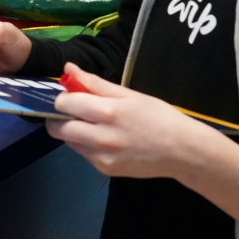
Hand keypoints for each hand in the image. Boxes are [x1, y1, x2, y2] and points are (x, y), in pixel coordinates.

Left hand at [46, 63, 215, 180]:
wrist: (183, 152)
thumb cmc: (159, 117)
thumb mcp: (130, 94)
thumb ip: (94, 83)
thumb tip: (67, 69)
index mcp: (107, 112)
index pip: (63, 103)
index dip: (64, 96)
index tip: (73, 95)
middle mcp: (99, 137)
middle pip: (56, 128)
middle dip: (60, 117)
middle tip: (77, 111)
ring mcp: (101, 157)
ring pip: (67, 141)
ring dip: (73, 130)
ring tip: (95, 125)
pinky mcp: (104, 169)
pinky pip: (83, 153)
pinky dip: (86, 144)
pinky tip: (106, 139)